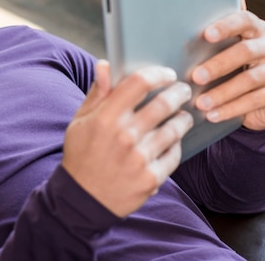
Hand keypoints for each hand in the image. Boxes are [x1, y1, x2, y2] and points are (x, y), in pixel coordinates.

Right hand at [62, 61, 192, 217]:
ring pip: (175, 128)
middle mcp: (124, 136)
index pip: (139, 83)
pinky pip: (174, 154)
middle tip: (183, 91)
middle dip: (178, 93)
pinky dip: (176, 144)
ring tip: (182, 116)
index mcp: (105, 118)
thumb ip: (97, 93)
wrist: (83, 199)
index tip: (166, 73)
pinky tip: (173, 141)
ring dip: (183, 118)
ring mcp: (140, 158)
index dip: (157, 73)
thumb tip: (105, 65)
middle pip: (164, 103)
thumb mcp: (81, 121)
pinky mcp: (151, 178)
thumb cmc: (82, 154)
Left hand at [191, 3, 264, 130]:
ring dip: (221, 93)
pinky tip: (212, 115)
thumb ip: (218, 33)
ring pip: (250, 80)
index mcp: (258, 30)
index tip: (207, 35)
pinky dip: (231, 109)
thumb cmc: (239, 65)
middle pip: (246, 51)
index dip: (226, 26)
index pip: (245, 21)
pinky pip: (255, 100)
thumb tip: (193, 7)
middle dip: (218, 65)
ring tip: (200, 103)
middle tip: (195, 77)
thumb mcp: (230, 48)